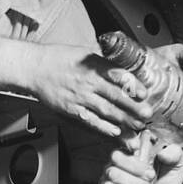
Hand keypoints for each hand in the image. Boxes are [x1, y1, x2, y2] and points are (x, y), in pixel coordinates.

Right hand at [29, 44, 153, 137]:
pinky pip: (90, 120)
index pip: (118, 75)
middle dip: (133, 106)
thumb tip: (122, 65)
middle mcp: (88, 81)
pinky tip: (115, 131)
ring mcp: (80, 97)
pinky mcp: (71, 109)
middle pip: (115, 96)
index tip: (144, 93)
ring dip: (123, 119)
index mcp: (93, 65)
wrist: (35, 68)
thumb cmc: (60, 58)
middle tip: (147, 114)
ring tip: (137, 126)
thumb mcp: (84, 52)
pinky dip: (103, 127)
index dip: (133, 85)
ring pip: (106, 110)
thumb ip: (103, 61)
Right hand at [99, 139, 182, 183]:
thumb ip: (175, 156)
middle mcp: (120, 163)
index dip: (128, 141)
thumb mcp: (176, 169)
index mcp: (135, 152)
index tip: (137, 147)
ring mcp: (110, 178)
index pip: (125, 139)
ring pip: (112, 174)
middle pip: (116, 156)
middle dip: (134, 167)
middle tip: (151, 177)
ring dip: (131, 183)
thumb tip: (164, 152)